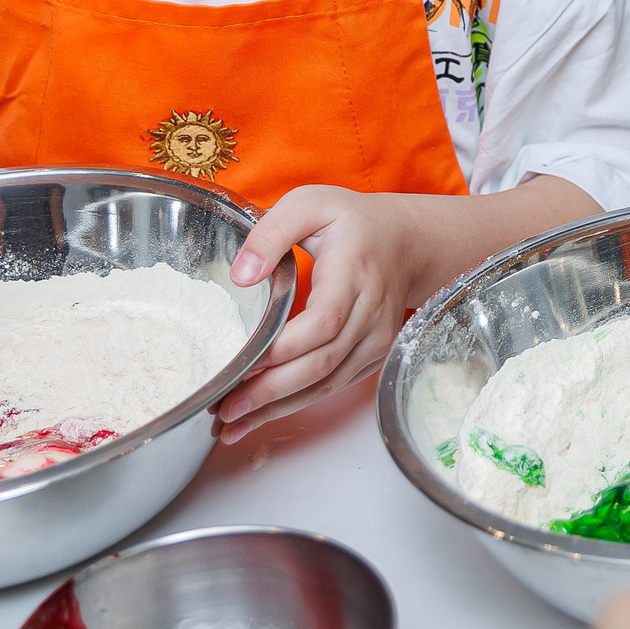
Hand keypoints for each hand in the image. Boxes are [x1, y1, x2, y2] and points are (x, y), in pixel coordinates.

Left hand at [216, 184, 411, 441]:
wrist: (406, 242)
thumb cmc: (352, 222)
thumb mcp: (309, 204)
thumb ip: (271, 233)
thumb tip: (242, 276)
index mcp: (354, 271)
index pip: (323, 321)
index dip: (283, 349)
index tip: (241, 363)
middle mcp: (371, 311)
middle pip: (321, 362)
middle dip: (270, 391)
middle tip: (224, 409)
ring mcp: (376, 338)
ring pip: (327, 383)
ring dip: (278, 408)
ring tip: (232, 424)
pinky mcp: (373, 355)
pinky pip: (333, 386)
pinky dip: (296, 404)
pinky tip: (262, 414)